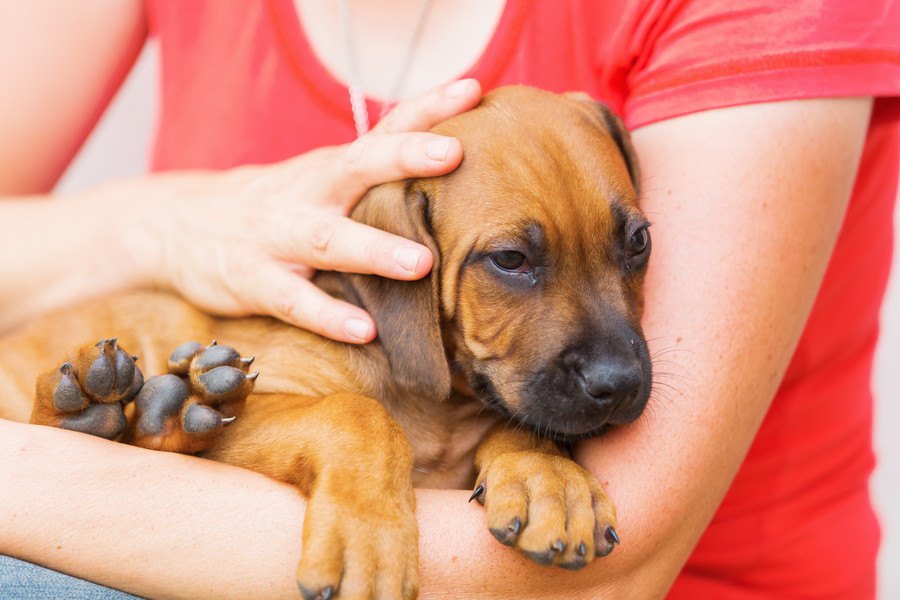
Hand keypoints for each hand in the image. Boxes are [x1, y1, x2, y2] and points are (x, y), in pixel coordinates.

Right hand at [140, 80, 480, 342]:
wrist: (174, 224)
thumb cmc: (273, 204)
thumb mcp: (319, 180)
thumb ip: (371, 178)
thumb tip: (451, 172)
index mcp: (330, 169)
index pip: (382, 130)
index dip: (427, 108)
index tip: (473, 88)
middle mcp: (309, 193)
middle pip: (358, 168)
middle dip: (405, 157)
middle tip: (454, 151)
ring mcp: (278, 237)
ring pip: (328, 239)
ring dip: (374, 249)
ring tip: (420, 262)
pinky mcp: (254, 280)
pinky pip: (294, 300)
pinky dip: (329, 315)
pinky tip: (364, 331)